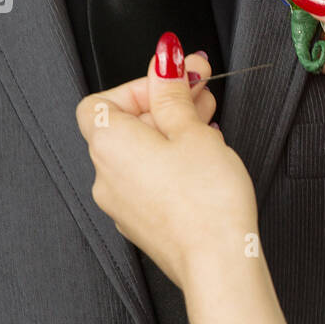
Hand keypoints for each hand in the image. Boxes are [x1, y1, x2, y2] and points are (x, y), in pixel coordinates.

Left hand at [75, 35, 259, 290]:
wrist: (219, 262)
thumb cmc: (207, 203)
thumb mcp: (192, 129)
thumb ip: (172, 91)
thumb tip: (163, 61)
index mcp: (109, 144)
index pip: (105, 99)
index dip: (140, 85)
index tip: (175, 79)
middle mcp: (106, 175)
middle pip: (125, 124)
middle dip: (164, 102)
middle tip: (200, 89)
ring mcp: (122, 202)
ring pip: (140, 152)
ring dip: (171, 130)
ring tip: (208, 123)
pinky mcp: (142, 221)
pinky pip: (149, 179)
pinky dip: (171, 162)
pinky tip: (203, 159)